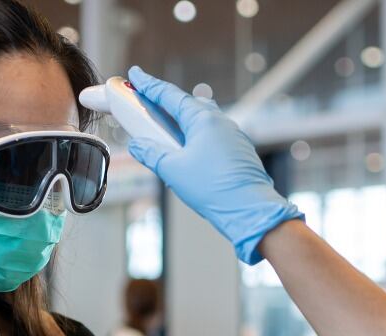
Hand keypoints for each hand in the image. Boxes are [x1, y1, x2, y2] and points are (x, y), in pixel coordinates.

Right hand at [126, 66, 301, 264]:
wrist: (249, 210)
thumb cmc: (214, 189)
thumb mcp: (172, 170)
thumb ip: (151, 153)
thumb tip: (138, 145)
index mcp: (203, 119)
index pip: (170, 95)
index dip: (149, 85)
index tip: (136, 75)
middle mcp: (220, 122)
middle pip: (188, 104)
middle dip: (167, 103)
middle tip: (149, 103)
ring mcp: (233, 136)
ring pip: (203, 120)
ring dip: (183, 122)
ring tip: (168, 131)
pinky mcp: (239, 151)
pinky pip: (214, 136)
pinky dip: (197, 137)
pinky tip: (190, 151)